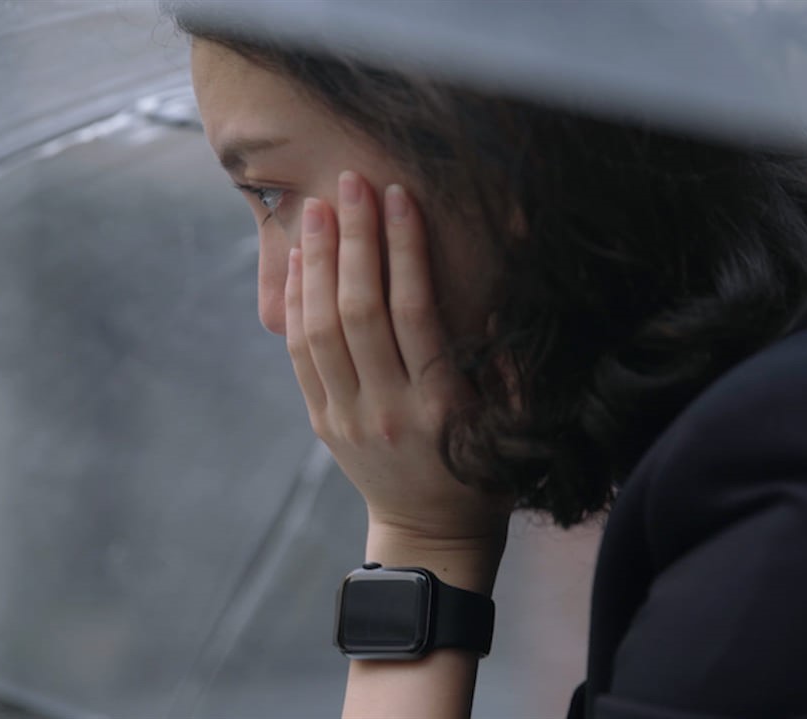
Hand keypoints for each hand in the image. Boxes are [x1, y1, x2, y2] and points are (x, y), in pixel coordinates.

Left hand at [286, 170, 512, 553]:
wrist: (430, 535)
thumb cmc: (481, 470)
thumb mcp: (510, 423)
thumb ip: (505, 362)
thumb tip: (491, 289)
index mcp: (441, 406)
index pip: (414, 312)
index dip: (404, 249)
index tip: (400, 197)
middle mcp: (387, 409)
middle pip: (360, 311)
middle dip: (353, 240)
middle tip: (350, 183)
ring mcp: (347, 417)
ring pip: (320, 329)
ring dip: (316, 264)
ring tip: (316, 210)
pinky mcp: (322, 422)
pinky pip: (300, 355)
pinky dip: (296, 305)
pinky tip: (299, 263)